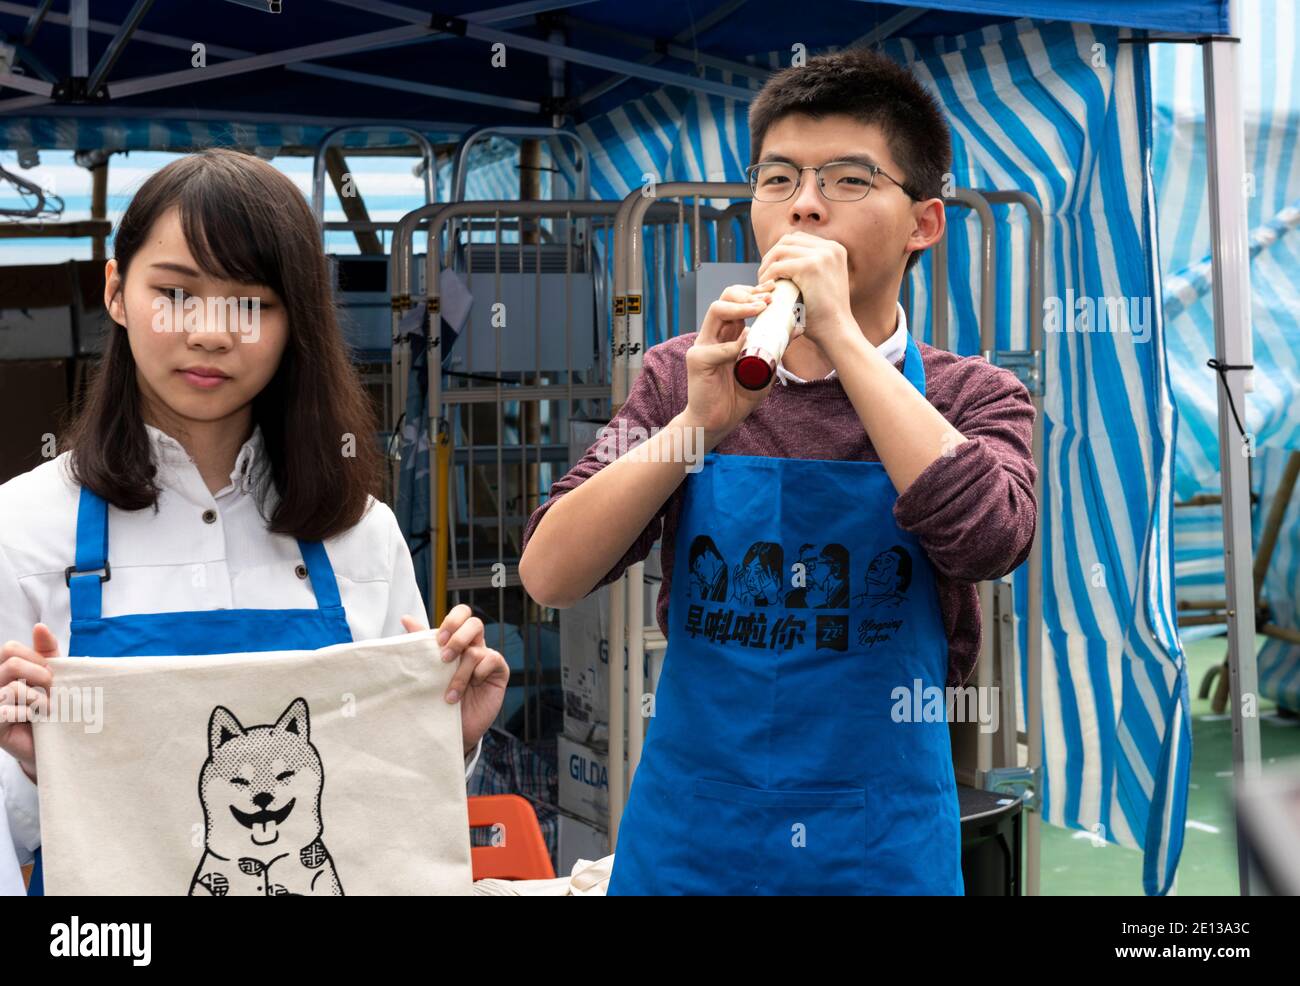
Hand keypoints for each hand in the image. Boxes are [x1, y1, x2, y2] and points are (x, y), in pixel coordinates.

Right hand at [0, 624, 57, 783]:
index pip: (10, 648)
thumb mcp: (52, 675)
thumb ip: (47, 651)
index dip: (36, 657)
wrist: (53, 742)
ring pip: (12, 687)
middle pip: (12, 663)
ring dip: (38, 697)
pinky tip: (35, 719)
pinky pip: (5, 711)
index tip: (51, 673)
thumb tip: (39, 626)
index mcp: (4, 670)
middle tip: (52, 690)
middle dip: (40, 674)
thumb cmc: (52, 705)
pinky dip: (28, 713)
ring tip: (48, 707)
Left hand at [401, 608, 507, 756]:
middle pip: (474, 622)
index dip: (452, 620)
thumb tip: (406, 619)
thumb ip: (421, 643)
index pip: (461, 614)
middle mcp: (474, 646)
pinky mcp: (499, 671)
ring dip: (460, 672)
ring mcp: (487, 658)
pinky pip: (492, 660)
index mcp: (457, 640)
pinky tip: (471, 688)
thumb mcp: (428, 669)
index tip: (439, 639)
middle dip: (458, 638)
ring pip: (476, 649)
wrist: (451, 728)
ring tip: (450, 693)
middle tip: (444, 658)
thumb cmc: (439, 698)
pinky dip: (478, 673)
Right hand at [682, 282, 778, 448]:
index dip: (755, 293)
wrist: (718, 422)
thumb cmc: (739, 397)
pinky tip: (744, 351)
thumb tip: (797, 327)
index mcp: (728, 333)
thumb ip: (776, 349)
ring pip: (717, 310)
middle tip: (769, 298)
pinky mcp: (696, 360)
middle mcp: (714, 335)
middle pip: (726, 297)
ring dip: (741, 307)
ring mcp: (703, 345)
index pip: (737, 301)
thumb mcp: (765, 369)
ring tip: (760, 308)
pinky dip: (732, 348)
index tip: (774, 291)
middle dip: (749, 293)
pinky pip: (716, 348)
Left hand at [756, 231, 856, 354]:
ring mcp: (822, 255)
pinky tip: (766, 288)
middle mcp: (830, 248)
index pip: (798, 239)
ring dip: (767, 266)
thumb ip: (809, 268)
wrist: (836, 331)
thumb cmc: (825, 314)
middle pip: (788, 240)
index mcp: (835, 249)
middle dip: (771, 257)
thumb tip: (783, 262)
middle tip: (763, 277)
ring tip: (763, 283)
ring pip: (781, 251)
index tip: (772, 271)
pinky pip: (778, 266)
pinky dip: (767, 276)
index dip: (780, 253)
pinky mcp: (810, 266)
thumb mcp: (822, 283)